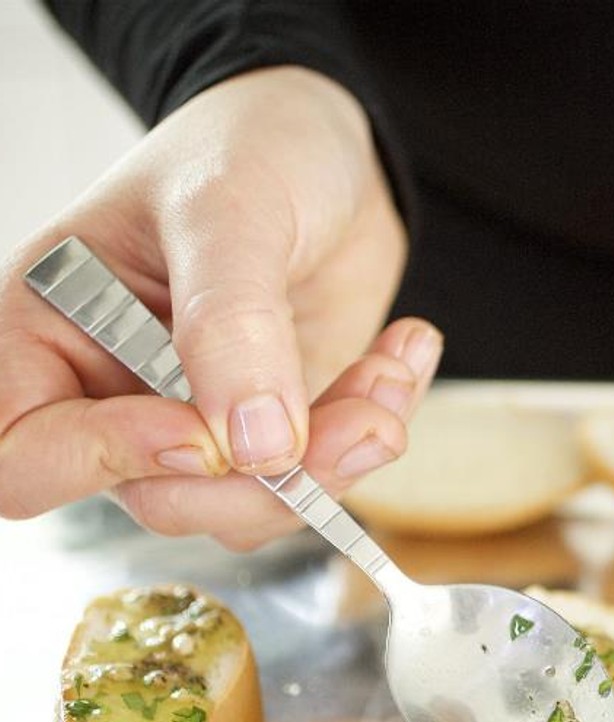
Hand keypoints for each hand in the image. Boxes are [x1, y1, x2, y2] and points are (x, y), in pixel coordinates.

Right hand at [0, 66, 439, 548]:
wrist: (332, 149)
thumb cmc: (248, 147)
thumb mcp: (229, 212)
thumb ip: (230, 325)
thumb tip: (253, 446)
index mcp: (50, 329)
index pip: (26, 456)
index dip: (107, 464)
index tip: (204, 434)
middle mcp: (113, 391)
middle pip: (160, 501)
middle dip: (266, 479)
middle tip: (356, 419)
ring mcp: (196, 418)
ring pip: (247, 507)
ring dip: (336, 463)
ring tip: (392, 373)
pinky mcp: (273, 430)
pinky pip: (313, 480)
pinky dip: (371, 433)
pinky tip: (402, 356)